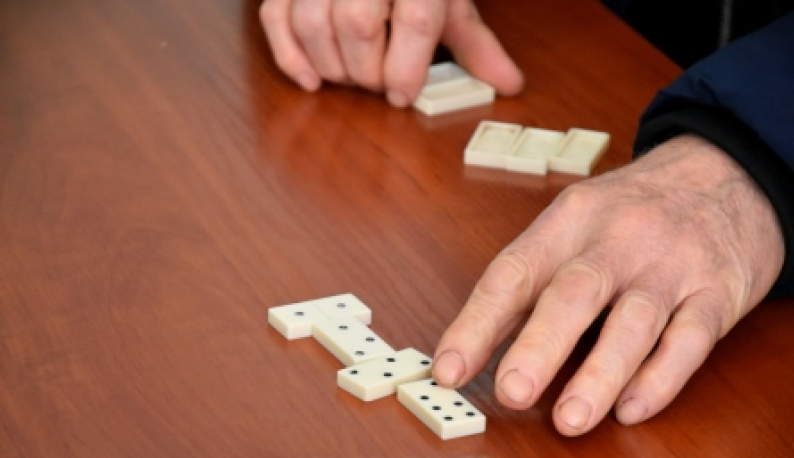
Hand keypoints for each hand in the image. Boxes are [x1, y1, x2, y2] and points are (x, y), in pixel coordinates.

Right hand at [258, 0, 523, 105]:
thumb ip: (475, 43)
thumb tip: (509, 84)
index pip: (415, 22)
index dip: (407, 70)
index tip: (402, 94)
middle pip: (359, 26)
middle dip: (367, 73)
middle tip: (377, 83)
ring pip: (314, 23)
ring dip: (331, 67)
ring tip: (350, 77)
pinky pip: (276, 18)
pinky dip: (289, 56)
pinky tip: (312, 81)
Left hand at [433, 134, 784, 434]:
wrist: (724, 173)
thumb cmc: (630, 213)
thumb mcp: (575, 223)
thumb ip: (531, 284)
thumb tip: (472, 349)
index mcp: (568, 221)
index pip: (514, 273)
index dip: (477, 323)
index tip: (449, 370)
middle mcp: (617, 240)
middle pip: (575, 292)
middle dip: (540, 345)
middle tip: (512, 393)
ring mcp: (671, 265)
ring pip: (635, 321)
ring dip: (601, 374)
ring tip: (571, 420)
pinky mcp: (717, 291)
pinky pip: (690, 338)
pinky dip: (661, 378)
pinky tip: (632, 409)